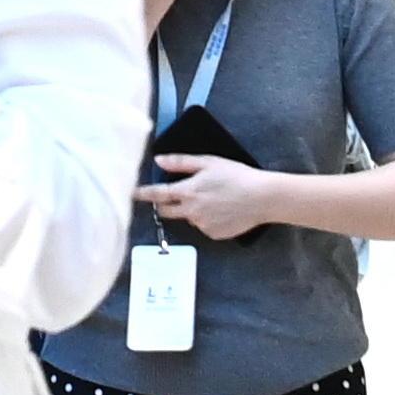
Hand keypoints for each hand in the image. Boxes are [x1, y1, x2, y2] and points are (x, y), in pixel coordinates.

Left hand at [138, 156, 292, 241]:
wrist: (262, 198)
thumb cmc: (236, 176)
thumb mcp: (208, 162)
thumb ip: (180, 163)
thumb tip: (159, 160)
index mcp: (187, 192)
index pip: (157, 195)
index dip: (143, 194)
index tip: (131, 194)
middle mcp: (191, 212)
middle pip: (166, 211)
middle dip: (164, 204)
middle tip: (175, 194)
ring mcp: (203, 225)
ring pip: (188, 218)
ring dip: (191, 210)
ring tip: (213, 198)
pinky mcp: (214, 234)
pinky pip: (204, 226)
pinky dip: (207, 218)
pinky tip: (221, 209)